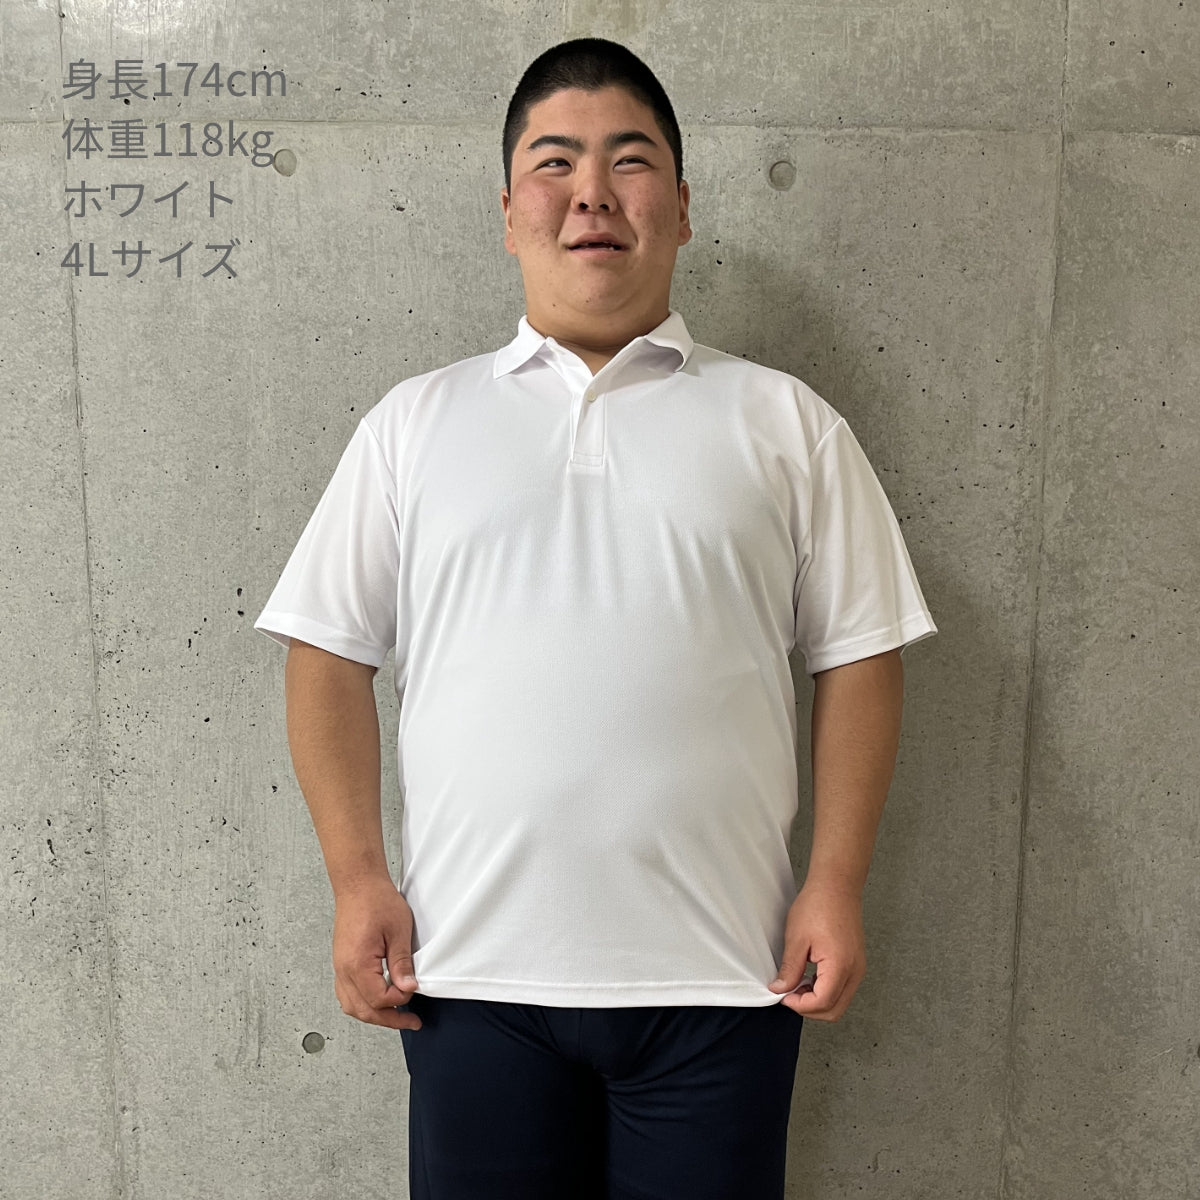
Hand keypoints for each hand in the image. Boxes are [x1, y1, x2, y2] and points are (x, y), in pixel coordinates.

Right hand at [331, 877, 422, 1030]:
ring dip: (374, 1015)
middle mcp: (344, 969)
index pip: (378, 999)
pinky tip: (377, 1001)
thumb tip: (408, 988)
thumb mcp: (398, 930)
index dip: (399, 1001)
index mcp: (357, 963)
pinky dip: (362, 1003)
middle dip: (388, 1020)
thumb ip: (402, 963)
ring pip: (352, 1005)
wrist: (358, 884)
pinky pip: (346, 993)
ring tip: (395, 1016)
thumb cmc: (376, 900)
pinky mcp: (341, 962)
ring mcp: (340, 967)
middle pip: (363, 1009)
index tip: (413, 991)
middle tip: (411, 1022)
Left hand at [767, 880, 865, 1020]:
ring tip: (798, 984)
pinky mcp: (856, 963)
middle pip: (834, 1011)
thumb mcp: (796, 939)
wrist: (837, 886)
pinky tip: (810, 977)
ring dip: (818, 1001)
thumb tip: (780, 989)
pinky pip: (843, 988)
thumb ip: (790, 969)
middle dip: (809, 1009)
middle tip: (789, 994)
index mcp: (840, 966)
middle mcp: (855, 972)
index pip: (822, 1003)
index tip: (783, 995)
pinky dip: (826, 991)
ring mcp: (858, 968)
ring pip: (840, 1002)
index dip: (799, 1005)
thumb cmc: (818, 905)